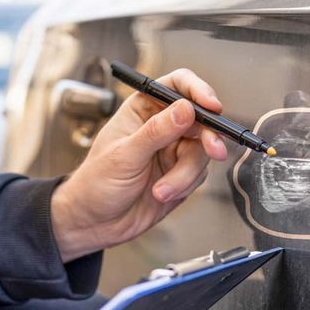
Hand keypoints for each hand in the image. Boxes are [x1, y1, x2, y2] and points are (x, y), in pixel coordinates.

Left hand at [50, 68, 228, 261]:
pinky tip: (163, 195)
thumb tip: (185, 109)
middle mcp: (162, 126)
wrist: (94, 223)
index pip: (177, 86)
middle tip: (214, 151)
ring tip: (162, 191)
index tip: (211, 106)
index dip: (198, 91)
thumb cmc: (96, 183)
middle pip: (200, 119)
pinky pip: (199, 174)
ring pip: (202, 151)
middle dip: (208, 138)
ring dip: (186, 173)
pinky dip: (185, 186)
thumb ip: (156, 132)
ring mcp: (173, 151)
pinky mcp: (182, 175)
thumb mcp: (124, 156)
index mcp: (142, 109)